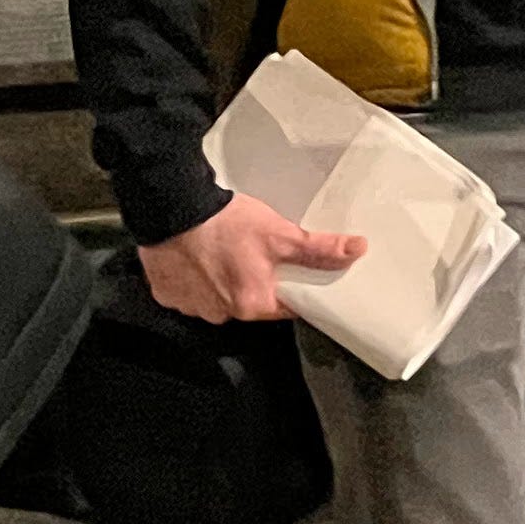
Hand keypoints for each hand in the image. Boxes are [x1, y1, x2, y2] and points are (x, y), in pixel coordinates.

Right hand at [140, 191, 366, 325]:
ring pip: (219, 299)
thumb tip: (357, 250)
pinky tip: (200, 256)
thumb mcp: (280, 234)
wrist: (172, 208)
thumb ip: (318, 249)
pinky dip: (196, 278)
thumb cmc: (227, 224)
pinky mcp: (167, 295)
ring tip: (227, 252)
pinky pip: (190, 292)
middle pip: (252, 303)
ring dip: (224, 281)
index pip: (286, 306)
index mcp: (251, 305)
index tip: (298, 275)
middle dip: (258, 283)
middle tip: (258, 254)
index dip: (296, 290)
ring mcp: (190, 307)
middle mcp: (220, 314)